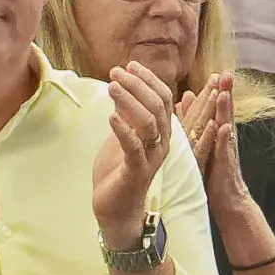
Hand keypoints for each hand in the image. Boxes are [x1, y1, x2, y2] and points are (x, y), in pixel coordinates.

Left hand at [88, 57, 177, 247]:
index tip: (130, 65)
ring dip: (130, 101)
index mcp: (161, 132)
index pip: (163, 98)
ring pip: (149, 123)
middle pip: (158, 106)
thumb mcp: (121, 136)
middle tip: (117, 72)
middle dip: (138, 85)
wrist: (116, 209)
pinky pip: (135, 147)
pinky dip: (123, 130)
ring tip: (113, 86)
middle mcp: (162, 143)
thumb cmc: (119, 172)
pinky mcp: (137, 172)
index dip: (148, 79)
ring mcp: (151, 158)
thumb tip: (121, 87)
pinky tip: (111, 115)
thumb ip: (125, 114)